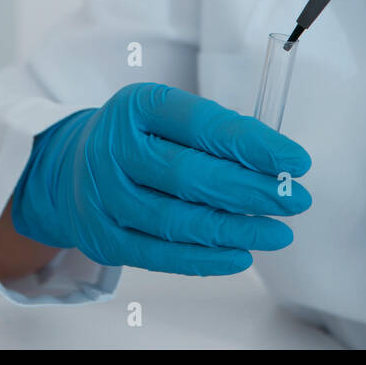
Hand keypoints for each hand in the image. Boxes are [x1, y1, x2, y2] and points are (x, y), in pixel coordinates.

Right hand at [11, 82, 311, 275]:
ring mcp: (105, 197)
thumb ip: (217, 132)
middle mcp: (115, 149)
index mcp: (138, 105)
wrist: (69, 167)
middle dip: (253, 191)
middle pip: (192, 176)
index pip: (204, 125)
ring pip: (178, 220)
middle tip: (295, 200)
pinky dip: (206, 259)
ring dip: (237, 229)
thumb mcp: (168, 113)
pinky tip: (242, 254)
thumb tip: (278, 164)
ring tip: (279, 232)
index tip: (296, 161)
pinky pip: (161, 255)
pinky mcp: (105, 238)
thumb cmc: (138, 136)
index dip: (254, 145)